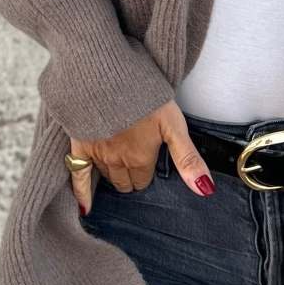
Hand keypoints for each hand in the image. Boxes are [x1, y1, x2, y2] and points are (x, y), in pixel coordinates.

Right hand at [68, 100, 217, 216]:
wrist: (110, 76)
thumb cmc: (146, 97)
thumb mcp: (174, 125)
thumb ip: (188, 159)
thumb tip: (205, 190)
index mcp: (140, 158)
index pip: (143, 180)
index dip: (146, 173)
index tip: (148, 164)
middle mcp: (117, 161)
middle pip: (125, 182)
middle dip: (131, 177)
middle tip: (135, 165)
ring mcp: (97, 154)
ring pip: (107, 176)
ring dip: (114, 174)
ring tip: (118, 166)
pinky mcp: (79, 144)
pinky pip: (79, 176)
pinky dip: (82, 193)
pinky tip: (85, 209)